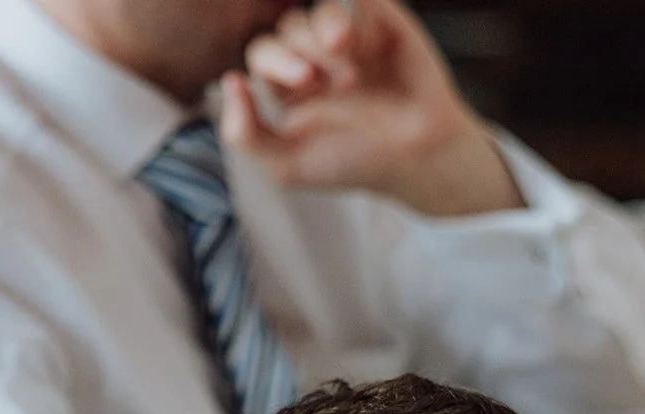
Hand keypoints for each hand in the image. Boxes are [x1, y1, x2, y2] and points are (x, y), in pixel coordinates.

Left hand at [219, 0, 522, 215]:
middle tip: (314, 81)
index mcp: (290, 88)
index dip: (275, 63)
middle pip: (288, 29)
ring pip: (320, 13)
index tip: (302, 84)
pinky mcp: (382, 21)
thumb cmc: (355, 164)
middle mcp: (317, 58)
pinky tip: (365, 51)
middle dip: (296, 53)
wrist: (416, 156)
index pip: (263, 55)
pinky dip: (355, 20)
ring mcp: (350, 37)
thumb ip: (244, 135)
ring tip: (350, 78)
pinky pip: (357, 0)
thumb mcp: (288, 165)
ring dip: (326, 39)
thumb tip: (228, 80)